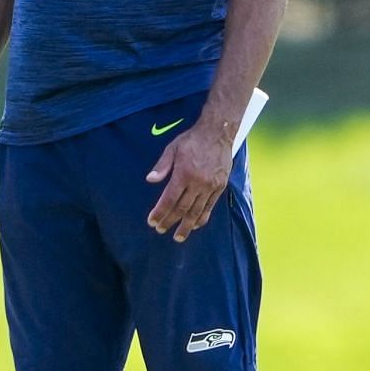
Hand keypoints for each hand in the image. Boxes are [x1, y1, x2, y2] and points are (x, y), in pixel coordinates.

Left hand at [145, 120, 232, 242]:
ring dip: (187, 226)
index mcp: (184, 174)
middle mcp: (198, 183)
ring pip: (197, 211)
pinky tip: (195, 225)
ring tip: (178, 237)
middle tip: (161, 230)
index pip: (169, 199)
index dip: (160, 212)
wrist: (218, 133)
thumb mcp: (172, 149)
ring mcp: (211, 186)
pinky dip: (202, 217)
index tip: (152, 221)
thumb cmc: (191, 140)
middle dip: (170, 221)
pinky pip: (210, 206)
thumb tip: (150, 180)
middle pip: (182, 208)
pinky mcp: (220, 186)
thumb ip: (162, 166)